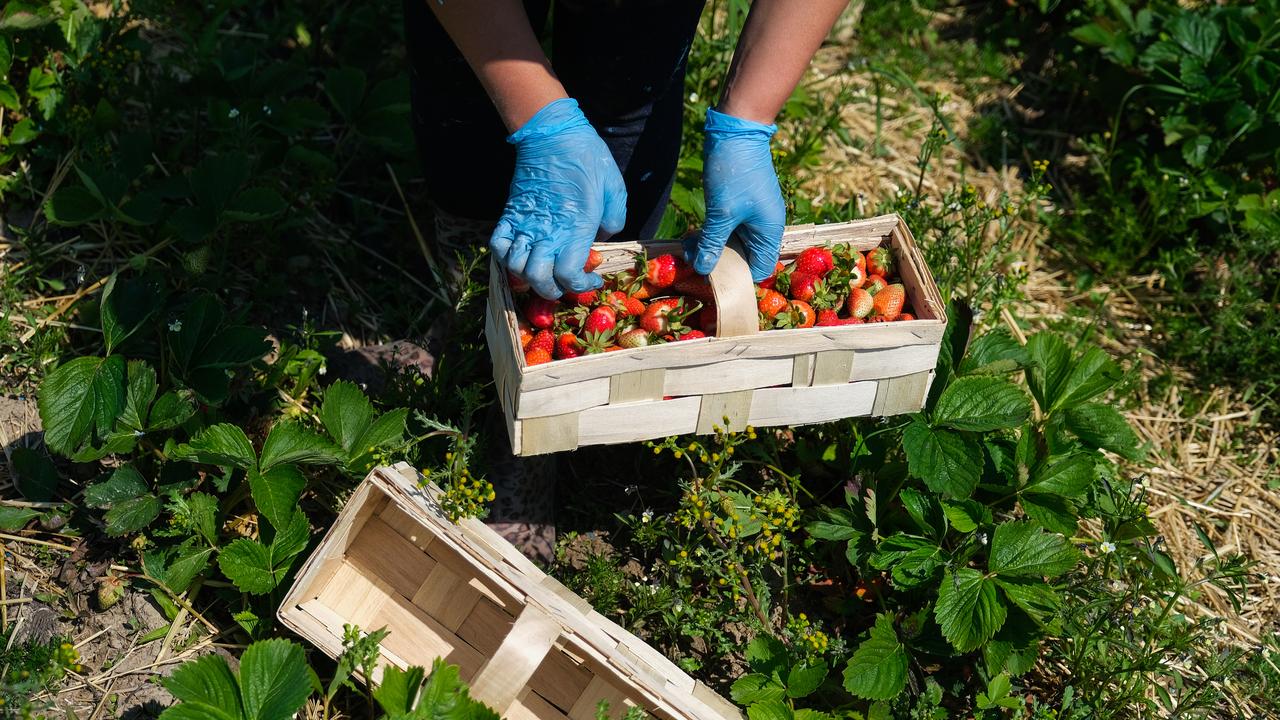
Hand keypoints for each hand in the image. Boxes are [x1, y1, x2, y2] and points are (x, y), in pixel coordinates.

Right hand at [490, 98, 626, 298]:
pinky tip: (520, 254)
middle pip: (539, 279)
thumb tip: (604, 236)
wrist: (552, 132)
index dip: (580, 285)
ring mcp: (525, 222)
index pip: (568, 275)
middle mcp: (547, 230)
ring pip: (516, 267)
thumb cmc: (588, 157)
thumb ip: (614, 218)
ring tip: (543, 270)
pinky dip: (504, 256)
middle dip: (552, 290)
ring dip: (528, 276)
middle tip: (564, 283)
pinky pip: (498, 244)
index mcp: (576, 227)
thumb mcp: (615, 187)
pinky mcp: (510, 212)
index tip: (592, 278)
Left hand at [684, 108, 784, 281]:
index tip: (712, 280)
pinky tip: (693, 235)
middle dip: (720, 263)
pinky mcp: (741, 205)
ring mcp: (753, 216)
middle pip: (745, 258)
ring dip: (712, 247)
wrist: (738, 131)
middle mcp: (764, 227)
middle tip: (694, 264)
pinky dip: (713, 233)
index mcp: (768, 232)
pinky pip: (728, 228)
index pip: (759, 269)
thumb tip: (703, 269)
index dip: (738, 278)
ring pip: (733, 243)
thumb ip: (713, 243)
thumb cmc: (735, 173)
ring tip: (689, 249)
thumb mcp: (721, 212)